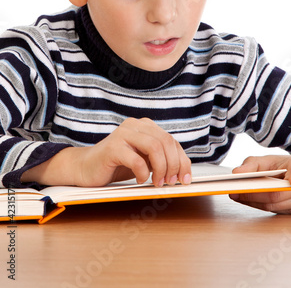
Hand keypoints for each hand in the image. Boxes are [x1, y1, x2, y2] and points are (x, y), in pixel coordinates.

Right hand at [21, 117, 191, 187]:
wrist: (85, 168)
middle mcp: (135, 126)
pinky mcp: (112, 147)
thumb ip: (160, 159)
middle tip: (171, 183)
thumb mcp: (143, 160)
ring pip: (154, 147)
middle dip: (173, 165)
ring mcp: (123, 134)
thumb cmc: (116, 165)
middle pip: (166, 142)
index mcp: (145, 126)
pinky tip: (140, 180)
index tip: (185, 179)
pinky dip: (143, 173)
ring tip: (157, 183)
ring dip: (161, 169)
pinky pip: (136, 159)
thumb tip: (182, 172)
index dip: (182, 160)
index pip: (172, 141)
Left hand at [229, 154, 290, 213]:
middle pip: (279, 194)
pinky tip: (245, 200)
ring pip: (275, 205)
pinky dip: (258, 205)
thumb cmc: (288, 167)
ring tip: (235, 195)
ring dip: (253, 202)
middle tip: (235, 190)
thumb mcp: (272, 159)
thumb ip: (253, 164)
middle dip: (254, 194)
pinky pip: (275, 210)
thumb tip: (236, 172)